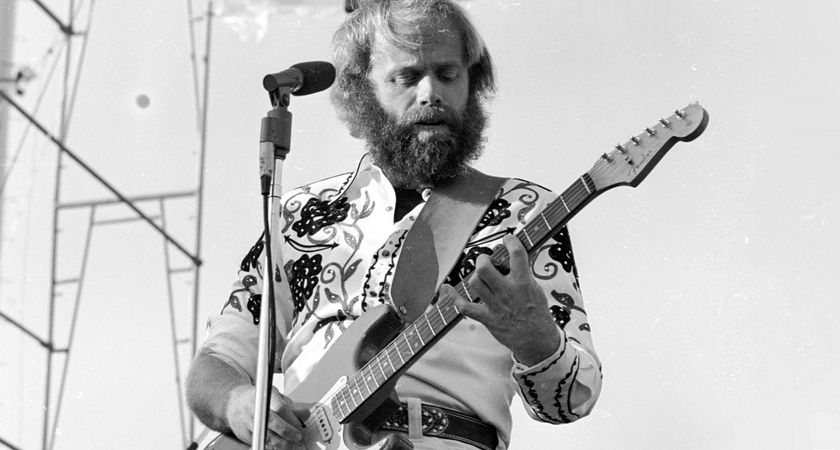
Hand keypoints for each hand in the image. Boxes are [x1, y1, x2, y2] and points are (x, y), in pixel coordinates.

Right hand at [225, 384, 310, 449]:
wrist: (233, 404)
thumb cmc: (257, 399)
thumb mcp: (274, 396)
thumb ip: (290, 406)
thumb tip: (306, 414)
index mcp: (264, 396)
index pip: (280, 408)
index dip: (293, 419)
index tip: (301, 426)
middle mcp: (255, 409)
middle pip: (274, 423)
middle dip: (289, 432)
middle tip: (299, 438)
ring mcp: (249, 423)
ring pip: (268, 437)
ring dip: (284, 444)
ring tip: (296, 446)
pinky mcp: (244, 435)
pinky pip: (262, 443)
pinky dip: (273, 446)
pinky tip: (282, 447)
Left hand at [451, 235, 561, 365]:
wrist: (536, 340)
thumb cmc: (537, 313)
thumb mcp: (536, 289)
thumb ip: (526, 273)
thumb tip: (519, 255)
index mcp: (523, 283)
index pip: (516, 254)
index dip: (510, 241)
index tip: (507, 239)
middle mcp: (508, 292)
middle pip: (485, 268)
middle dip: (482, 260)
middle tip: (486, 261)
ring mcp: (496, 306)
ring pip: (475, 283)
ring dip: (475, 276)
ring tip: (480, 275)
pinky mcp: (487, 318)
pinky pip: (464, 307)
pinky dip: (453, 297)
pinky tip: (446, 289)